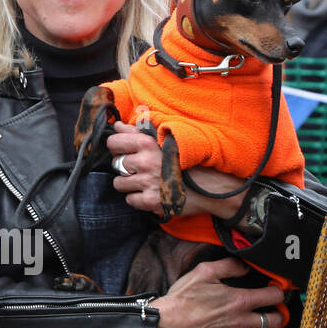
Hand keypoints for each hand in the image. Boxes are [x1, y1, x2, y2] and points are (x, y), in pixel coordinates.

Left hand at [107, 122, 245, 219]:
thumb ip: (139, 132)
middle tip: (141, 168)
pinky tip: (151, 193)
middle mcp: (145, 162)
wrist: (213, 187)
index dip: (117, 147)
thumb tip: (117, 126)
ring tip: (145, 181)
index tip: (124, 151)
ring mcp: (147, 183)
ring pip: (119, 183)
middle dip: (125, 167)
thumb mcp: (166, 141)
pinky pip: (130, 200)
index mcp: (148, 144)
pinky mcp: (151, 201)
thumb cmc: (190, 161)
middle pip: (116, 164)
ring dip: (129, 183)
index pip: (113, 142)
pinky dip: (137, 198)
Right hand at [153, 258, 285, 327]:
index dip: (278, 291)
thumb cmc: (183, 297)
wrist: (165, 322)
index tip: (275, 291)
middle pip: (274, 323)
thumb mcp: (203, 272)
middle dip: (278, 317)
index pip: (273, 296)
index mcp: (239, 301)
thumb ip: (227, 266)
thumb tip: (244, 266)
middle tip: (271, 314)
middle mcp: (240, 322)